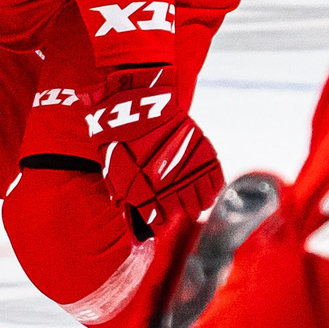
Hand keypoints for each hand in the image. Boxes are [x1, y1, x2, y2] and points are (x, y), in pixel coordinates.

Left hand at [81, 66, 220, 233]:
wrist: (136, 104)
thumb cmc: (120, 138)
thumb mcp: (113, 170)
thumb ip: (124, 195)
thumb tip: (129, 216)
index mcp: (145, 192)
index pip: (159, 220)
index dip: (162, 223)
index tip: (162, 223)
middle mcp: (169, 184)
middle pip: (184, 212)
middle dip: (182, 215)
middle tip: (180, 212)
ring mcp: (188, 169)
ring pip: (202, 200)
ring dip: (199, 205)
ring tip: (196, 204)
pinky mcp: (203, 153)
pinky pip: (215, 180)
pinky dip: (213, 189)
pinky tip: (209, 192)